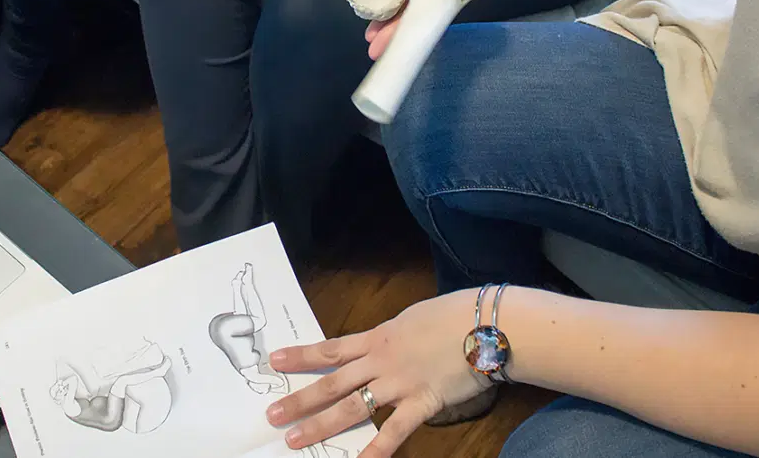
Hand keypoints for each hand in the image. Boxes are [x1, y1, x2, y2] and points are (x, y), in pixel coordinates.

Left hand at [267, 290, 487, 457]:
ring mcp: (399, 384)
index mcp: (379, 337)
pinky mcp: (422, 402)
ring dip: (321, 424)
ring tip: (296, 439)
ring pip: (352, 407)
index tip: (275, 360)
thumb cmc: (454, 314)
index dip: (301, 356)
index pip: (332, 349)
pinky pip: (394, 431)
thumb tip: (381, 346)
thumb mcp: (413, 318)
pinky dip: (376, 450)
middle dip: (300, 399)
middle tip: (272, 415)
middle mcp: (381, 361)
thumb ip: (394, 336)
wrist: (486, 324)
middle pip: (332, 383)